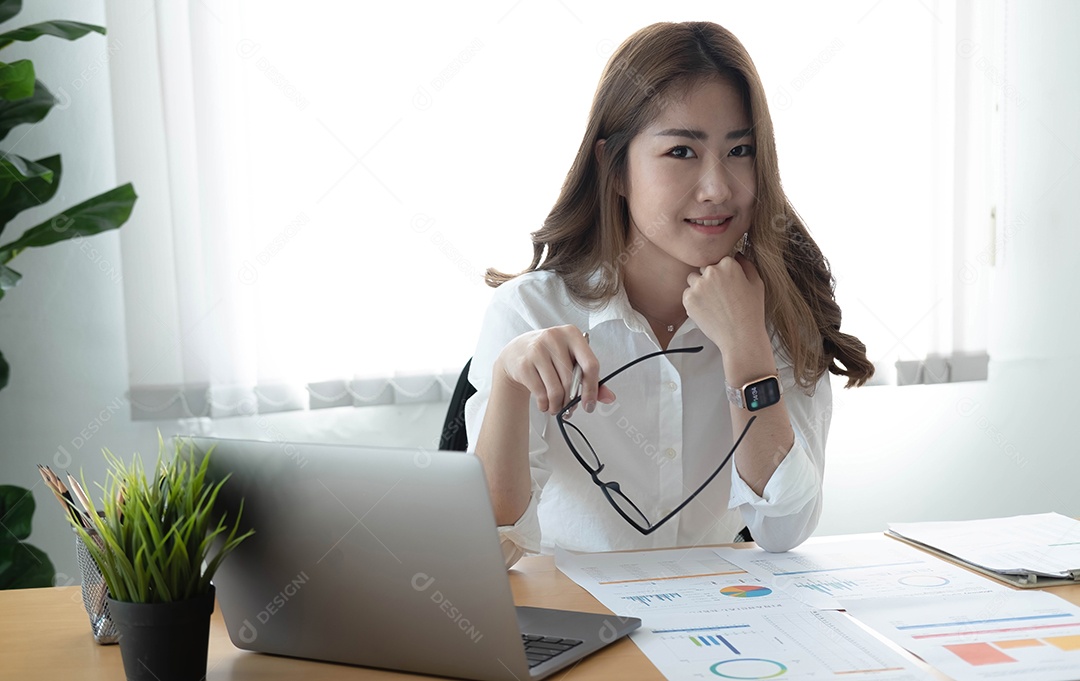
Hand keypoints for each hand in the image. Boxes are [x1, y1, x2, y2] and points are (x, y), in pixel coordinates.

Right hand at [494, 325, 615, 414]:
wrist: (516, 351)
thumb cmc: (550, 356)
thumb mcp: (571, 360)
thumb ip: (591, 378)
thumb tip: (609, 398)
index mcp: (572, 334)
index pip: (590, 364)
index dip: (592, 389)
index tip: (590, 405)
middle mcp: (554, 337)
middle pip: (571, 381)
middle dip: (571, 401)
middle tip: (568, 408)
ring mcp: (537, 349)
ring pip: (555, 390)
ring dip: (557, 406)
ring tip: (555, 407)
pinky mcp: (524, 364)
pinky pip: (540, 393)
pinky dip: (544, 405)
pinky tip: (544, 404)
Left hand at [683, 253, 768, 354]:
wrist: (740, 336)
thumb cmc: (751, 312)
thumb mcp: (756, 284)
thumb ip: (746, 265)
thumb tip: (737, 255)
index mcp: (728, 264)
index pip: (719, 260)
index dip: (723, 273)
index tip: (727, 284)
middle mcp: (711, 271)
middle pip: (704, 268)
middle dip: (710, 278)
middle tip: (720, 295)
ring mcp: (698, 285)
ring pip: (693, 279)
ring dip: (699, 287)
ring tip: (713, 303)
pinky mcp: (688, 299)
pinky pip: (687, 294)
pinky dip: (693, 300)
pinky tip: (707, 309)